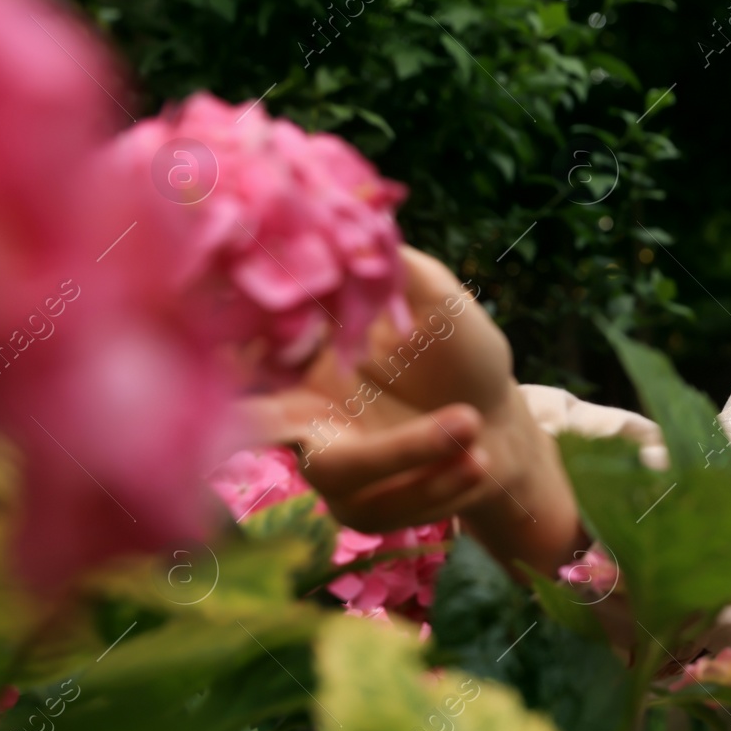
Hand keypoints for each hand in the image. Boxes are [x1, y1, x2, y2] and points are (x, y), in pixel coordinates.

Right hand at [236, 246, 583, 570]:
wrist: (501, 423)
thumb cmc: (460, 352)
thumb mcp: (438, 300)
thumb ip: (395, 269)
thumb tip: (356, 220)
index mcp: (299, 354)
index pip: (238, 355)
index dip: (229, 357)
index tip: (255, 356)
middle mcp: (294, 411)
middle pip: (277, 433)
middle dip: (357, 428)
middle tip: (452, 419)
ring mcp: (323, 466)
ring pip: (345, 477)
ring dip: (418, 455)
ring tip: (475, 430)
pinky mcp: (358, 509)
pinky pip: (381, 510)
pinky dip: (437, 487)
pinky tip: (477, 461)